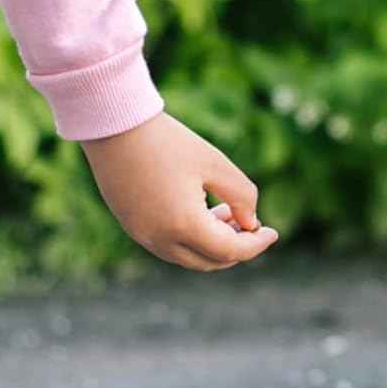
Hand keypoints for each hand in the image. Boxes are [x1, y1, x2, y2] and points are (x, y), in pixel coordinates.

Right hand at [81, 111, 279, 270]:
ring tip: (224, 212)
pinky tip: (199, 211)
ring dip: (211, 244)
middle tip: (249, 223)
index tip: (273, 232)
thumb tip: (251, 222)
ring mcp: (142, 235)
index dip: (256, 245)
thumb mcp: (215, 163)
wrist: (113, 126)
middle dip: (235, 248)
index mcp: (183, 225)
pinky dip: (189, 239)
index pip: (230, 251)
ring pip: (187, 257)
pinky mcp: (131, 226)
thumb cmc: (168, 141)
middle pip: (209, 261)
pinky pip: (167, 246)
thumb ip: (242, 195)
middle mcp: (160, 239)